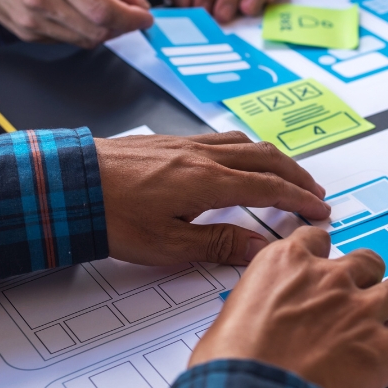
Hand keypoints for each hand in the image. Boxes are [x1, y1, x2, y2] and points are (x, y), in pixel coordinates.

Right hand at [0, 0, 154, 47]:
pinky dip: (82, 30)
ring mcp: (32, 20)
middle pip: (98, 31)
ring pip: (85, 40)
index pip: (105, 10)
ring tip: (104, 9)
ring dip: (104, 30)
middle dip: (122, 26)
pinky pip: (68, 40)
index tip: (145, 16)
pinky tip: (77, 11)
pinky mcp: (27, 33)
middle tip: (130, 13)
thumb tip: (138, 1)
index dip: (132, 18)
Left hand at [94, 131, 328, 265]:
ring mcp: (186, 144)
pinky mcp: (169, 141)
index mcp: (208, 181)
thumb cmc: (111, 216)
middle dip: (296, 175)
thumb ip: (219, 244)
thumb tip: (261, 248)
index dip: (300, 200)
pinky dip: (246, 149)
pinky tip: (240, 159)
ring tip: (286, 175)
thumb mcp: (168, 245)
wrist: (67, 183)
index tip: (320, 211)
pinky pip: (222, 138)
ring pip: (246, 143)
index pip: (270, 188)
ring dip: (274, 159)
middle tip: (315, 193)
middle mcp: (204, 155)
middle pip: (266, 158)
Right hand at [189, 226, 387, 387]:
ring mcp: (360, 310)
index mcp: (285, 264)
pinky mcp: (382, 347)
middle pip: (367, 261)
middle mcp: (328, 279)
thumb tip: (249, 330)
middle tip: (355, 304)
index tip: (322, 271)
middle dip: (365, 281)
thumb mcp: (228, 320)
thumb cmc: (230, 366)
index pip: (316, 240)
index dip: (323, 259)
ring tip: (383, 327)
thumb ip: (253, 311)